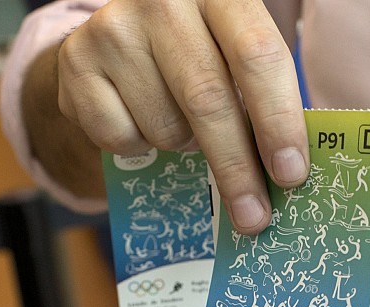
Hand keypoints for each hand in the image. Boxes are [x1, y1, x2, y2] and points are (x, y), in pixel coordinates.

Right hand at [56, 0, 308, 232]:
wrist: (117, 40)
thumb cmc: (199, 55)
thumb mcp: (236, 55)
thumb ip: (264, 97)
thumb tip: (292, 172)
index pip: (257, 55)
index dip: (278, 120)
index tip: (291, 174)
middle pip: (208, 99)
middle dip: (236, 167)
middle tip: (254, 217)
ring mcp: (113, 28)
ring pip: (167, 126)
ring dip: (186, 147)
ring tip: (185, 125)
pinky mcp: (77, 63)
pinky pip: (123, 138)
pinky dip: (142, 146)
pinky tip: (142, 116)